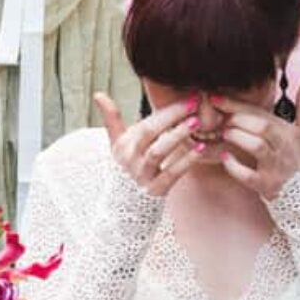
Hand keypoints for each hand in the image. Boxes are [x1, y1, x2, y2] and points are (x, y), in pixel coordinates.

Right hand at [95, 93, 209, 195]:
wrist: (124, 205)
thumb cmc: (125, 167)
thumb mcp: (116, 144)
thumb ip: (111, 118)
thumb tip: (98, 94)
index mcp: (123, 144)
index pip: (145, 123)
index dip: (166, 111)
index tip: (187, 99)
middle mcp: (129, 159)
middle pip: (149, 133)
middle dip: (172, 117)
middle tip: (194, 106)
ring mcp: (141, 175)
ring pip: (158, 152)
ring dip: (177, 136)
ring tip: (197, 124)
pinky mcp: (154, 190)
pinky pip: (171, 174)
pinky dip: (186, 161)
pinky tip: (201, 148)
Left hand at [212, 79, 299, 199]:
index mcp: (290, 133)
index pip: (264, 114)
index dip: (238, 105)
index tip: (216, 99)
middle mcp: (284, 149)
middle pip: (262, 126)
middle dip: (238, 120)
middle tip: (221, 119)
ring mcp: (276, 168)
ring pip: (257, 146)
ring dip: (237, 137)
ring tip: (225, 134)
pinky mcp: (267, 186)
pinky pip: (249, 176)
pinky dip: (235, 167)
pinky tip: (226, 157)